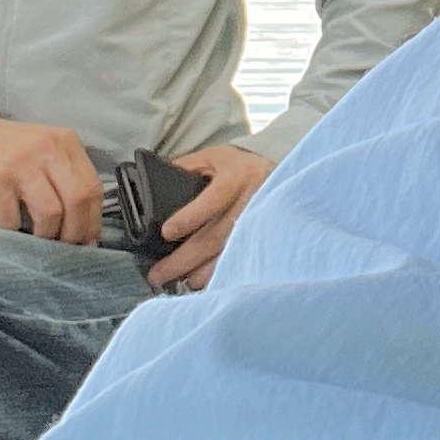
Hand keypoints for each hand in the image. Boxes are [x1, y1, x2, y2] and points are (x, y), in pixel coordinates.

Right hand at [0, 110, 103, 245]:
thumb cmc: (9, 153)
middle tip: (66, 248)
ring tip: (39, 239)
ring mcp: (21, 163)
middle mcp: (47, 148)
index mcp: (65, 141)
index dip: (92, 220)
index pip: (93, 186)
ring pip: (50, 213)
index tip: (87, 240)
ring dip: (46, 235)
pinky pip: (13, 220)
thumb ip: (67, 181)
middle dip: (75, 232)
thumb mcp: (45, 153)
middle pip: (78, 199)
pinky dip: (14, 232)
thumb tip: (87, 231)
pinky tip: (11, 228)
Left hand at [144, 138, 274, 294]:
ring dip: (198, 275)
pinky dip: (217, 278)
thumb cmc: (244, 169)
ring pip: (226, 259)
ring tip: (174, 281)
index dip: (189, 218)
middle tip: (157, 274)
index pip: (213, 200)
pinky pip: (238, 267)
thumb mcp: (217, 157)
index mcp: (237, 177)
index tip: (167, 232)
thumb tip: (155, 180)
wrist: (284, 180)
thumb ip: (188, 165)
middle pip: (214, 238)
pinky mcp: (262, 244)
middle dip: (182, 260)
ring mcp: (258, 227)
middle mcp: (250, 203)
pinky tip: (199, 283)